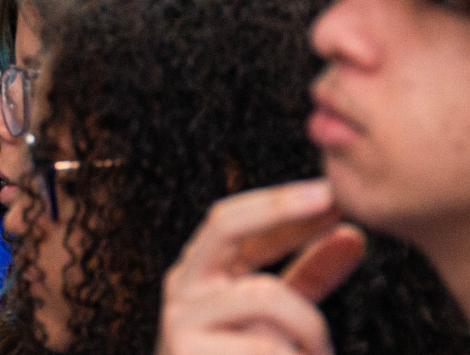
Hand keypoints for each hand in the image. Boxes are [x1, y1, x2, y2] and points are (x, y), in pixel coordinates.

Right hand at [157, 180, 366, 354]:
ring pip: (263, 293)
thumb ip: (309, 276)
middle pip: (224, 222)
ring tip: (321, 354)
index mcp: (200, 272)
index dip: (284, 203)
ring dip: (308, 324)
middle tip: (329, 199)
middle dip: (280, 208)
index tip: (331, 192)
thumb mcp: (280, 316)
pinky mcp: (186, 350)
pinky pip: (264, 345)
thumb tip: (351, 234)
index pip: (238, 220)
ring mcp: (180, 318)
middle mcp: (182, 285)